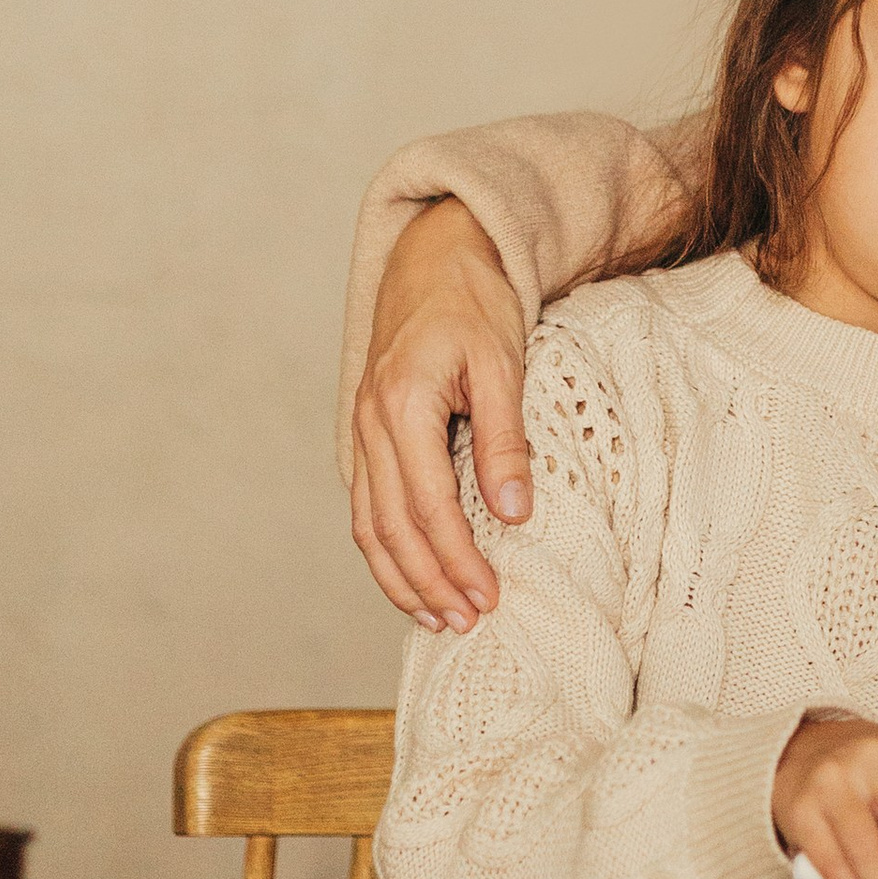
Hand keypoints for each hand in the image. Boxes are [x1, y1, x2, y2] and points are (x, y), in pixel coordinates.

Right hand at [350, 201, 529, 632]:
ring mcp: (362, 429)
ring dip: (400, 577)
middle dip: (428, 582)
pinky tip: (411, 574)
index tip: (489, 597)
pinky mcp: (367, 433)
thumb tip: (515, 513)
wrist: (436, 255)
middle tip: (467, 623)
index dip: (457, 559)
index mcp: (403, 404)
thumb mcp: (503, 362)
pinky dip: (385, 547)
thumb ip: (505, 439)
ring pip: (368, 523)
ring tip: (436, 617)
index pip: (428, 506)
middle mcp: (371, 423)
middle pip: (391, 527)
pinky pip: (366, 504)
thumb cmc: (475, 302)